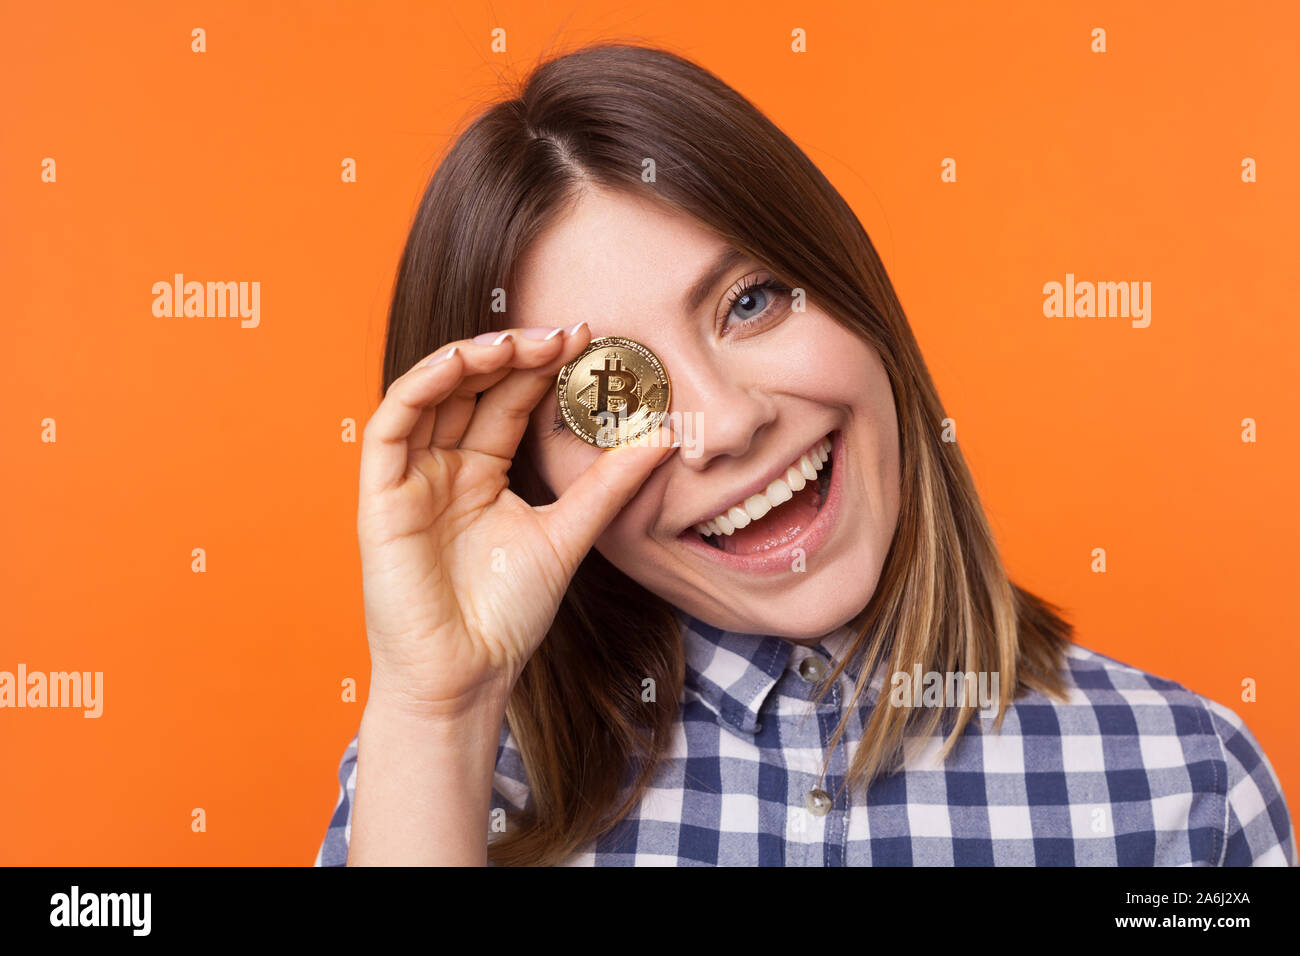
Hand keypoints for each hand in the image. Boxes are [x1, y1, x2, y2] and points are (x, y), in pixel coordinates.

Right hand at [355, 325, 676, 719]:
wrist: (467, 678)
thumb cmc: (507, 617)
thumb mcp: (569, 535)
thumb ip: (609, 484)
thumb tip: (664, 435)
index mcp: (482, 472)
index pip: (509, 401)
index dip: (543, 366)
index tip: (590, 338)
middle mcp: (444, 466)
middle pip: (473, 388)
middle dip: (515, 352)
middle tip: (565, 333)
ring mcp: (410, 478)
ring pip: (431, 393)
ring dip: (471, 357)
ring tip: (522, 341)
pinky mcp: (381, 496)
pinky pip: (392, 424)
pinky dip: (423, 385)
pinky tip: (464, 361)